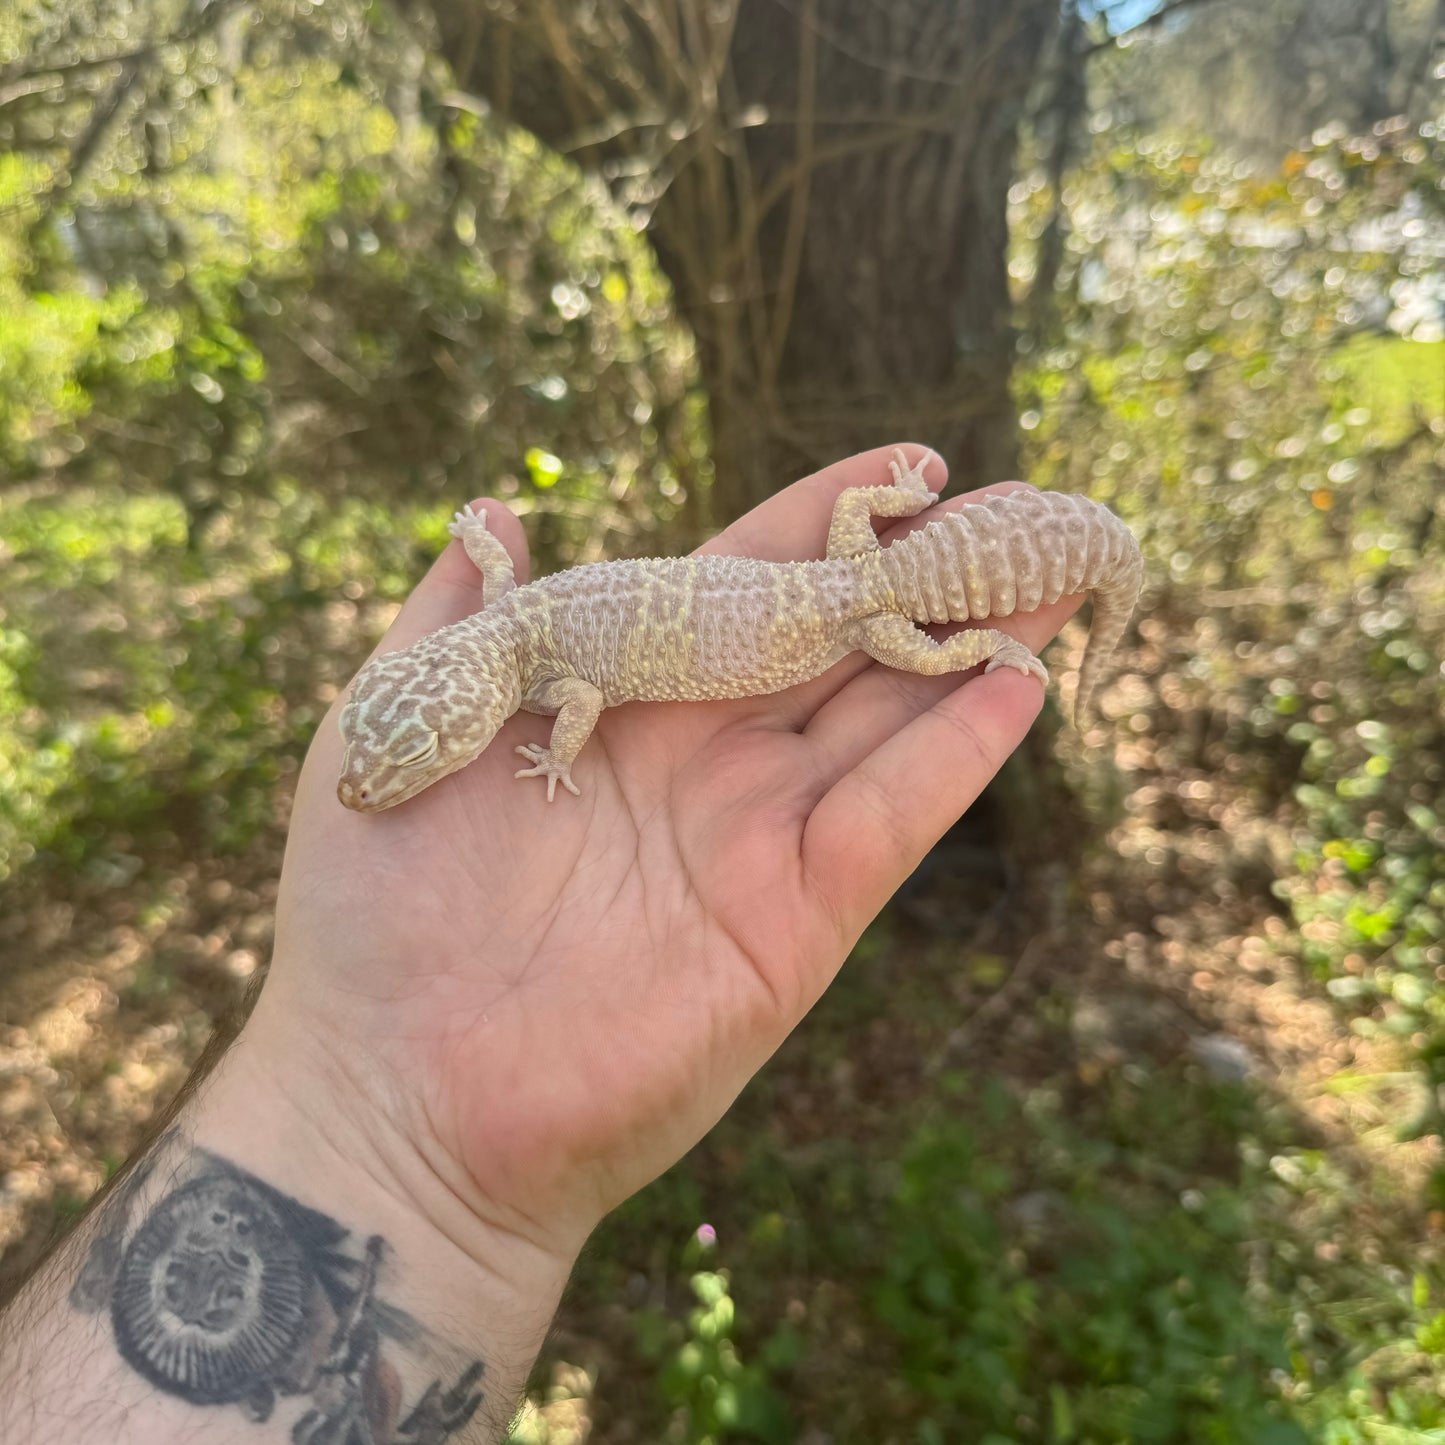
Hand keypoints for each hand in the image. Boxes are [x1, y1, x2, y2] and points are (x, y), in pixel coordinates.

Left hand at [252, 443, 1081, 1277]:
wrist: (392, 1092)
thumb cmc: (373, 907)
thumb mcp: (396, 719)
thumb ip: (460, 613)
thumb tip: (492, 506)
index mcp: (622, 696)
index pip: (745, 581)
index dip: (825, 521)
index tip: (908, 468)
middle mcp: (704, 758)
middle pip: (842, 642)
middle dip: (932, 573)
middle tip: (1023, 512)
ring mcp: (755, 837)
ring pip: (888, 718)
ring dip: (974, 644)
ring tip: (1057, 572)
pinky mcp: (791, 921)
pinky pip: (890, 819)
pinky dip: (955, 754)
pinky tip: (1017, 681)